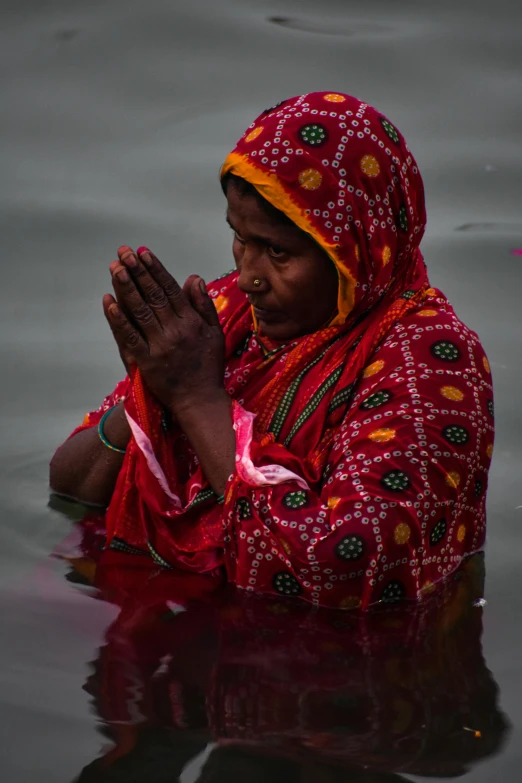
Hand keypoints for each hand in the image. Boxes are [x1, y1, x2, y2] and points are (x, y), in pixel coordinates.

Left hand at [103, 246, 224, 414]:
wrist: (200, 401)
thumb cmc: (208, 367)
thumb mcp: (215, 333)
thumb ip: (204, 305)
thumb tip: (193, 277)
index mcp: (192, 322)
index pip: (170, 289)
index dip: (155, 269)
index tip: (143, 252)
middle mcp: (175, 331)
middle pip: (152, 295)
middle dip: (137, 271)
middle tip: (123, 252)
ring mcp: (159, 346)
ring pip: (140, 311)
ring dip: (125, 288)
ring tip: (115, 267)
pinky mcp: (146, 362)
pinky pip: (129, 337)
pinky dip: (118, 319)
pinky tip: (109, 302)